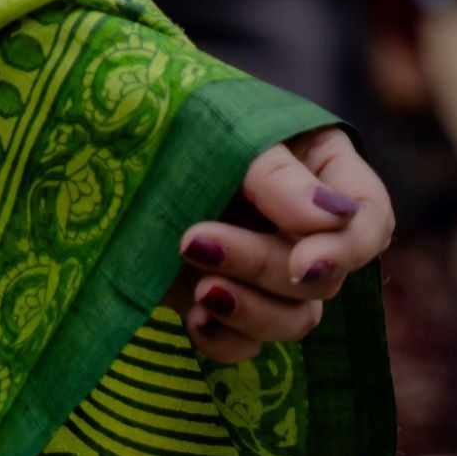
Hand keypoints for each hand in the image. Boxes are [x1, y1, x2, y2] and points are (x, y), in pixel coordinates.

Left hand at [175, 126, 394, 366]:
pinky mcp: (218, 298)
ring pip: (294, 318)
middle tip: (193, 242)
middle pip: (322, 275)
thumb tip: (333, 217)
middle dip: (263, 266)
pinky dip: (225, 341)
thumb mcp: (221, 126)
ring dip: (251, 312)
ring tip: (200, 290)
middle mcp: (299, 223)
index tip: (303, 263)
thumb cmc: (163, 111)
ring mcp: (260, 266)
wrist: (89, 135)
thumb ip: (276, 175)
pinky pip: (246, 344)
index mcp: (317, 167)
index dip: (346, 249)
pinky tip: (195, 322)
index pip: (367, 218)